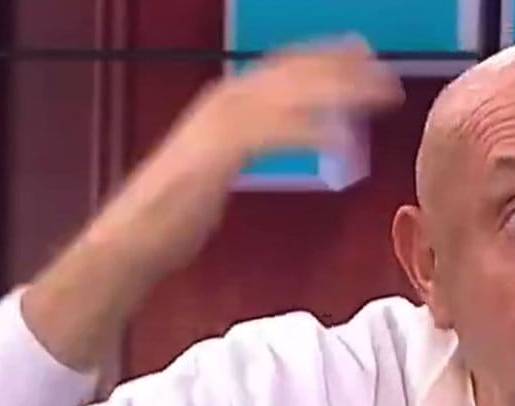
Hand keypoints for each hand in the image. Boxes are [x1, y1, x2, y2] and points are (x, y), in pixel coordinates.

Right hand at [23, 37, 402, 369]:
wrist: (130, 243)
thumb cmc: (174, 212)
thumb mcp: (220, 164)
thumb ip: (253, 142)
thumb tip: (293, 135)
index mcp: (222, 104)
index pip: (280, 68)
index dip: (322, 57)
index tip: (362, 53)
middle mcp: (219, 105)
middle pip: (289, 74)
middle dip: (338, 68)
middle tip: (383, 70)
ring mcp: (215, 128)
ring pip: (286, 96)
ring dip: (335, 92)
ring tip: (376, 96)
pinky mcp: (214, 157)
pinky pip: (270, 135)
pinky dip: (308, 134)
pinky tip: (341, 142)